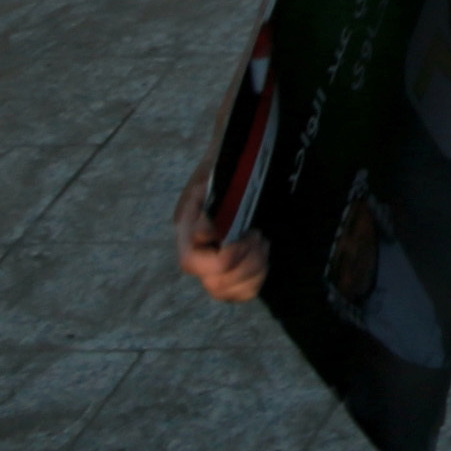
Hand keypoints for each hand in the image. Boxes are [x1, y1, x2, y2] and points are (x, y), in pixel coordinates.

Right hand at [173, 171, 270, 305]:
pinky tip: (264, 254)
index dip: (226, 257)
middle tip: (259, 236)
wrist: (243, 158)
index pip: (192, 263)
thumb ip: (209, 201)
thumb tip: (203, 234)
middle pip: (213, 284)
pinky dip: (256, 279)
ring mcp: (212, 264)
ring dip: (253, 271)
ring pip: (226, 292)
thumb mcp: (218, 173)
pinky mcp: (231, 268)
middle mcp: (196, 252)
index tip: (251, 232)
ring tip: (262, 242)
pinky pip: (239, 292)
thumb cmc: (230, 164)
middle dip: (245, 265)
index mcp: (186, 229)